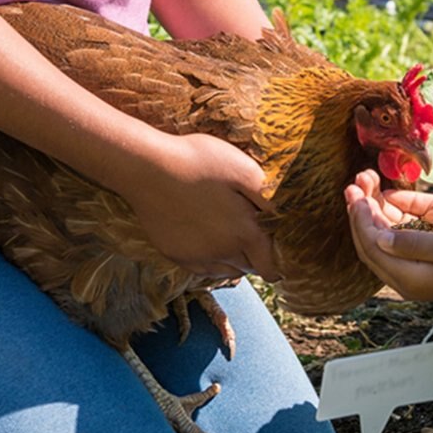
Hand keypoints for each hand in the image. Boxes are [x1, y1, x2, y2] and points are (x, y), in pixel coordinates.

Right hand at [126, 132, 279, 280]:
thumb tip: (285, 216)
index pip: (271, 267)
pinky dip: (212, 259)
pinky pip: (203, 268)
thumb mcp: (244, 169)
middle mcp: (222, 253)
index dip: (279, 260)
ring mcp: (196, 257)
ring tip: (232, 231)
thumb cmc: (199, 162)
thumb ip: (269, 197)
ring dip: (235, 258)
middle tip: (255, 230)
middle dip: (258, 255)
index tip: (279, 248)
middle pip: (250, 268)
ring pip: (227, 270)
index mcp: (244, 233)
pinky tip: (209, 236)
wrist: (148, 168)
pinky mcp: (175, 254)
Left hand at [345, 171, 432, 305]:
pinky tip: (381, 202)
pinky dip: (382, 222)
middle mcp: (404, 280)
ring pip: (377, 244)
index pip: (372, 246)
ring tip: (364, 185)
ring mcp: (409, 275)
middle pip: (368, 245)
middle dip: (359, 214)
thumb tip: (380, 237)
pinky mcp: (416, 268)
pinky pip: (390, 245)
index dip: (361, 218)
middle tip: (353, 185)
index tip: (357, 192)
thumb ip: (414, 242)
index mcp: (410, 278)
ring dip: (369, 215)